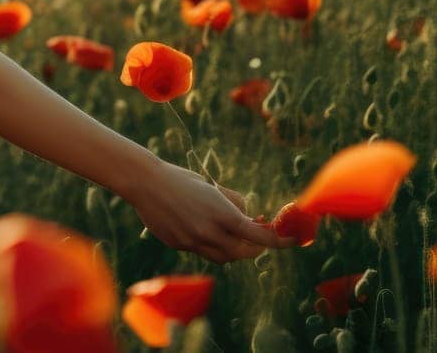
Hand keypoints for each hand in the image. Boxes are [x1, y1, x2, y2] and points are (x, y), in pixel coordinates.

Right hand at [123, 158, 290, 262]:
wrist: (144, 182)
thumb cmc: (180, 179)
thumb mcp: (212, 188)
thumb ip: (232, 204)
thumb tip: (247, 217)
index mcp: (223, 215)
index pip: (261, 238)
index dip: (280, 241)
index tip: (291, 240)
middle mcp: (210, 233)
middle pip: (243, 254)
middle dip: (254, 248)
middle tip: (257, 238)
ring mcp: (193, 242)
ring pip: (223, 258)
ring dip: (232, 250)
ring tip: (229, 234)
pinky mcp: (179, 245)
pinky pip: (201, 251)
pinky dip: (208, 244)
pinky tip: (197, 225)